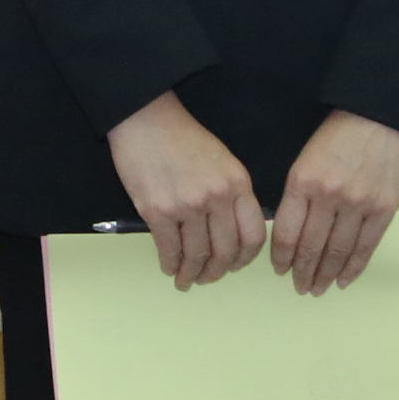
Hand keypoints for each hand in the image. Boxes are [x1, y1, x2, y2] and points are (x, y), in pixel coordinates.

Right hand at [105, 89, 266, 288]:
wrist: (146, 120)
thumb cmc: (183, 138)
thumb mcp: (223, 161)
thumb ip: (232, 193)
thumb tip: (231, 231)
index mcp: (238, 184)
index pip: (252, 236)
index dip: (244, 259)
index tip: (234, 266)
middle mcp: (217, 198)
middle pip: (225, 251)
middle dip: (216, 272)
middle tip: (207, 278)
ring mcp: (187, 206)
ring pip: (196, 255)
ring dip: (191, 274)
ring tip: (185, 280)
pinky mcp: (158, 211)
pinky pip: (169, 249)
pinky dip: (170, 264)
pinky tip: (169, 267)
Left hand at [270, 109, 398, 294]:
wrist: (378, 118)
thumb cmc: (336, 138)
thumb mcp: (304, 161)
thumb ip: (298, 196)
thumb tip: (291, 236)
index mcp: (302, 182)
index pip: (287, 232)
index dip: (282, 257)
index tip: (280, 271)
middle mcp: (328, 196)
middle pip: (311, 246)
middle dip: (303, 272)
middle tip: (300, 288)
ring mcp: (358, 204)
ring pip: (339, 251)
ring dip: (327, 274)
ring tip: (319, 288)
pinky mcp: (384, 208)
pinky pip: (367, 246)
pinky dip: (355, 267)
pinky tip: (345, 280)